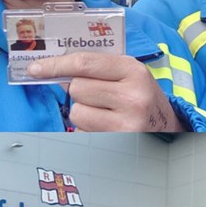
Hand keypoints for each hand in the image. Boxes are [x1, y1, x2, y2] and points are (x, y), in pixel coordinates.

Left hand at [27, 53, 184, 130]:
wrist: (169, 128)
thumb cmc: (142, 97)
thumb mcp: (129, 74)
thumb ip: (98, 67)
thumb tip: (55, 70)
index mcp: (133, 71)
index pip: (84, 63)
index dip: (55, 65)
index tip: (37, 69)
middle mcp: (132, 97)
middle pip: (76, 88)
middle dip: (79, 92)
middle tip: (98, 96)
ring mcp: (126, 123)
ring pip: (77, 113)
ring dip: (83, 113)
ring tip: (105, 113)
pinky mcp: (118, 143)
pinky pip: (83, 132)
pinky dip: (88, 130)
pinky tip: (106, 126)